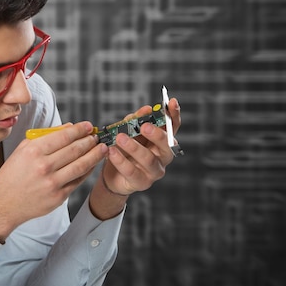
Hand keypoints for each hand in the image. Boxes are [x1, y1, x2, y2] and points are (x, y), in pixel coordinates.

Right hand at [0, 121, 107, 241]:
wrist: (4, 203)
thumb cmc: (12, 175)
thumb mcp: (23, 150)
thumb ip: (44, 137)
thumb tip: (68, 128)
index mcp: (33, 151)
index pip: (63, 136)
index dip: (79, 130)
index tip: (88, 126)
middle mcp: (44, 166)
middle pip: (75, 150)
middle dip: (89, 140)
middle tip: (96, 136)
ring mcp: (52, 183)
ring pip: (81, 165)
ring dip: (94, 155)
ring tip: (101, 148)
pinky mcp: (58, 196)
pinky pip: (78, 181)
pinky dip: (87, 171)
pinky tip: (92, 164)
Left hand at [90, 98, 180, 218]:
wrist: (112, 175)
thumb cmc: (124, 151)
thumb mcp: (128, 133)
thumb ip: (135, 121)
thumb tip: (145, 109)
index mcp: (161, 142)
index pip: (172, 127)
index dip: (173, 115)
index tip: (171, 102)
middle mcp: (162, 156)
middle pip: (166, 145)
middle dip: (156, 134)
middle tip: (144, 126)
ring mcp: (154, 171)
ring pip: (148, 159)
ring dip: (134, 147)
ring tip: (120, 138)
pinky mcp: (142, 182)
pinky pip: (131, 171)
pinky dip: (120, 160)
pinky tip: (111, 152)